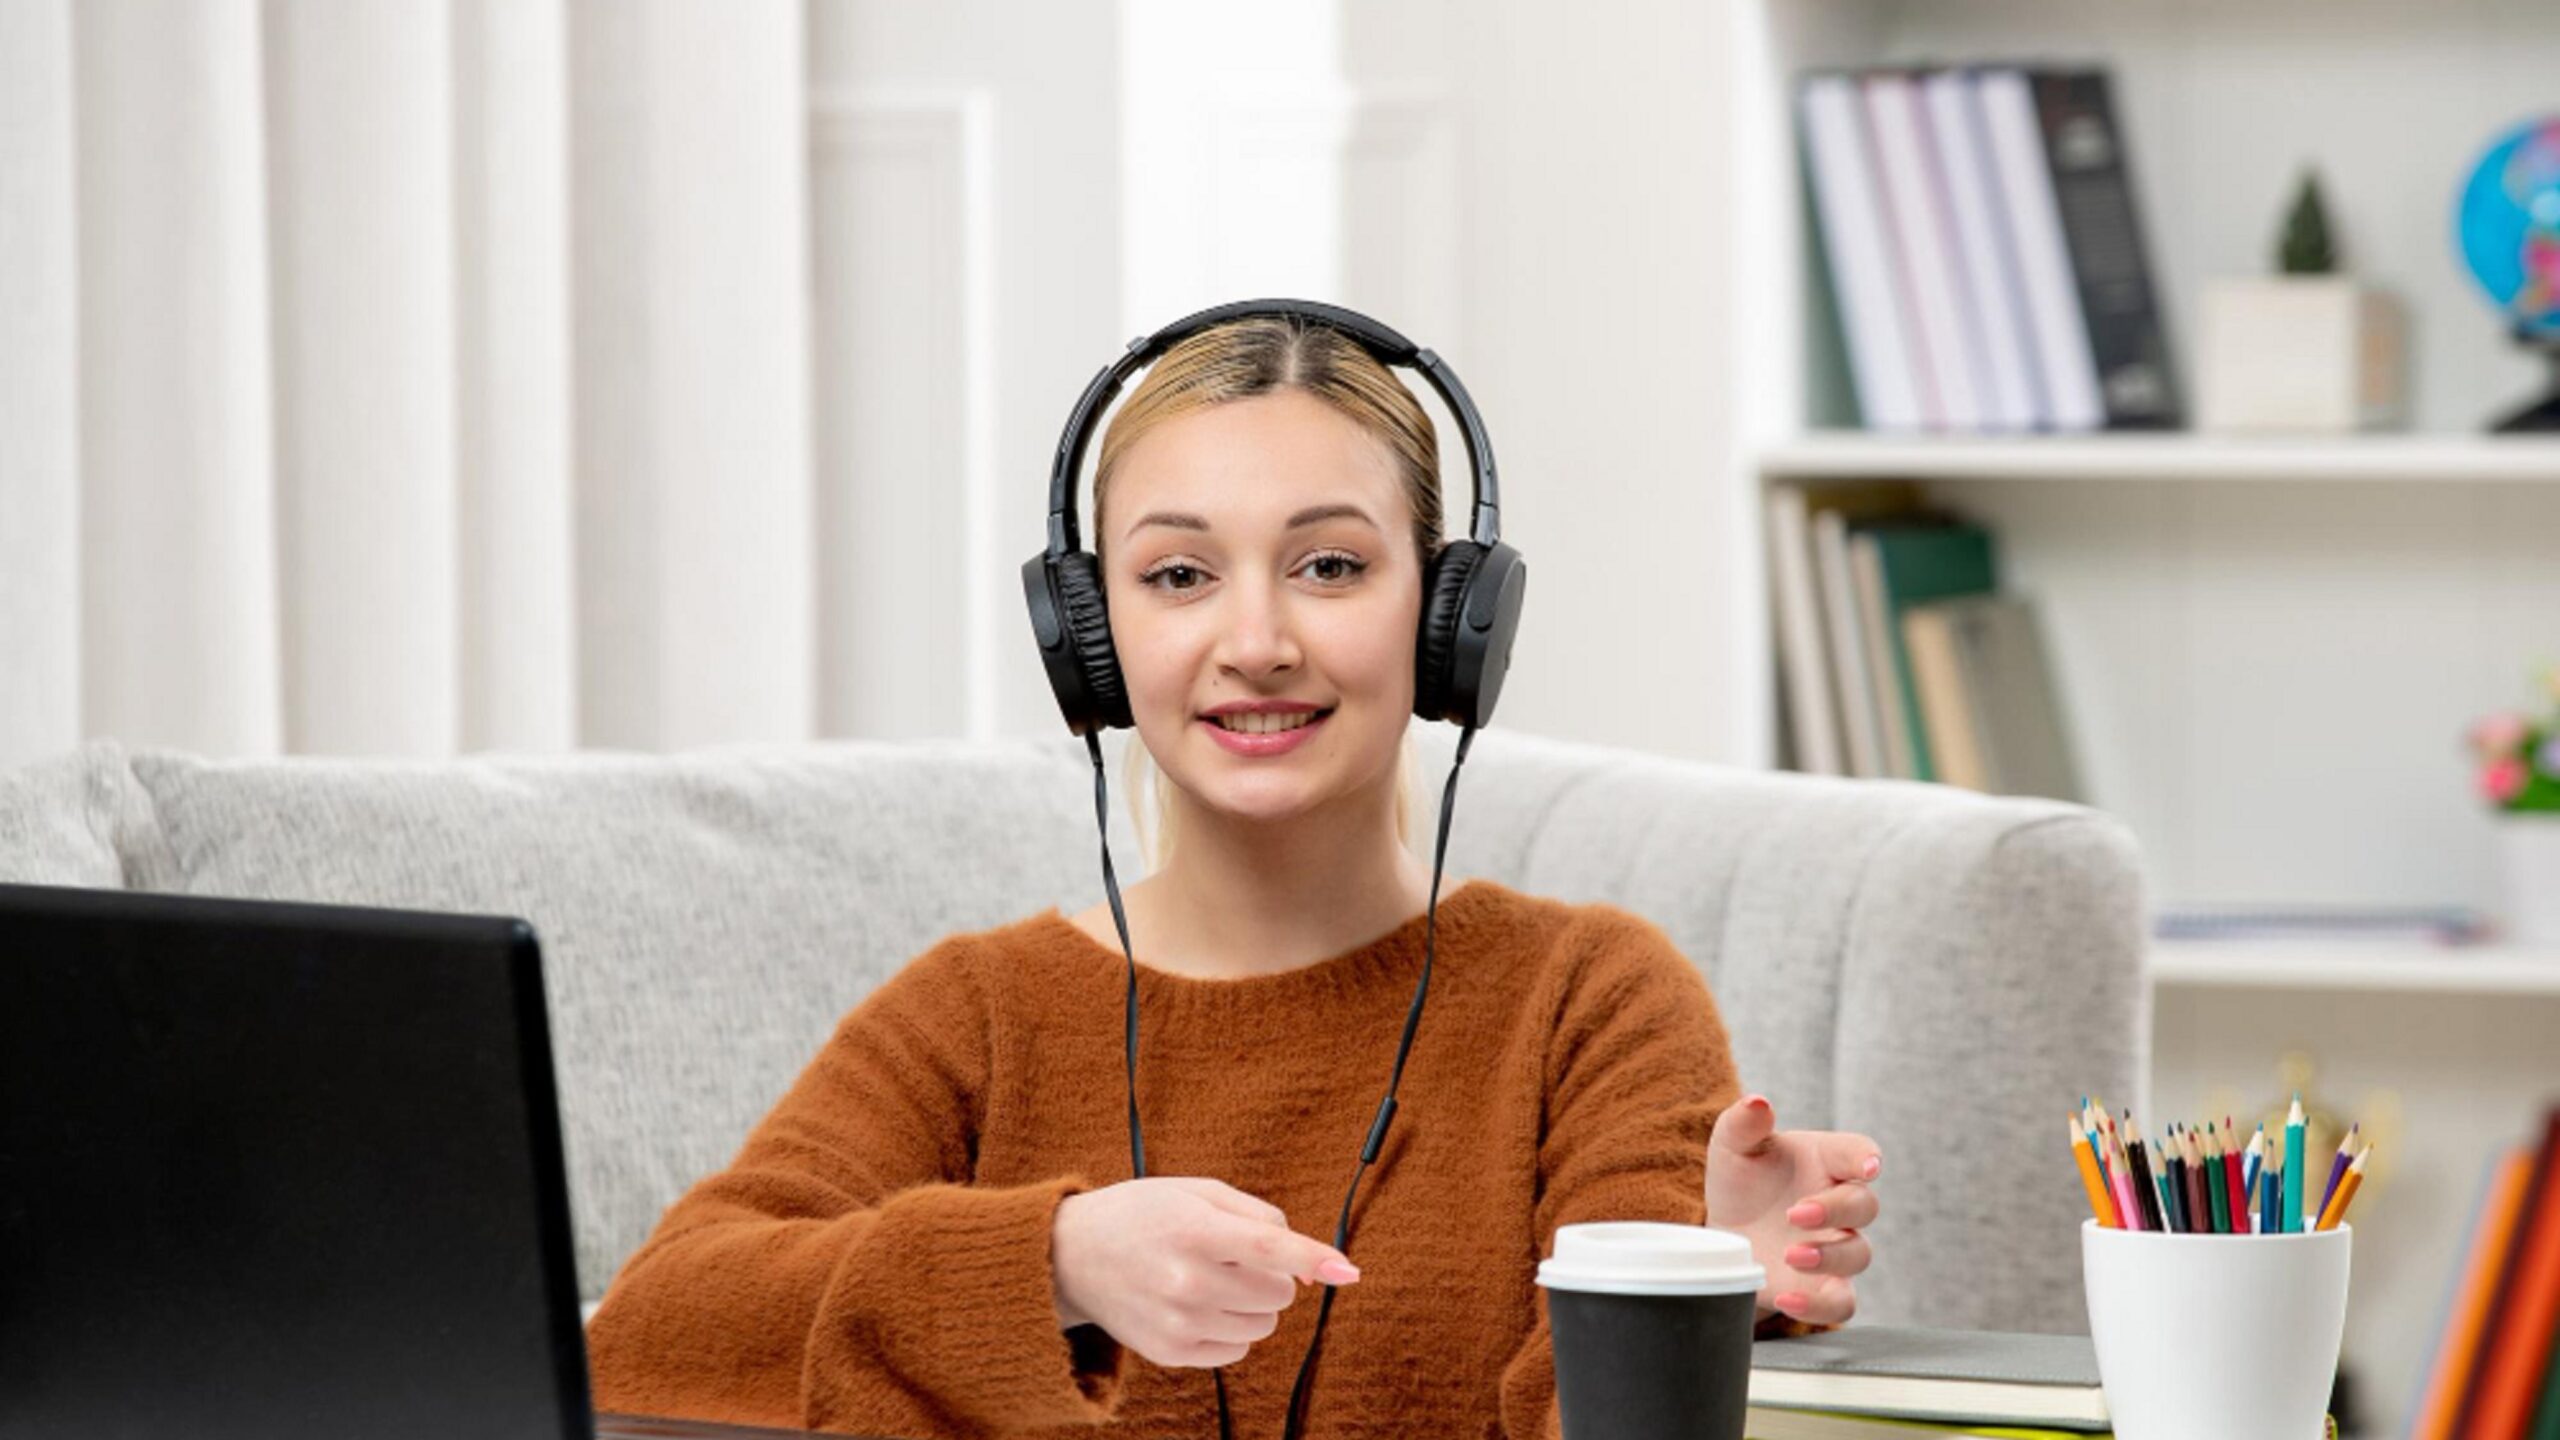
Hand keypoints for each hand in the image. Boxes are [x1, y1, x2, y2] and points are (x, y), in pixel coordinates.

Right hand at [1051, 1176, 1359, 1368]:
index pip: (1270, 1248)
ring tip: (1214, 1279)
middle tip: (1234, 1257)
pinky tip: (1202, 1305)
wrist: (1072, 1255)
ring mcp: (1179, 1323)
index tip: (1349, 1271)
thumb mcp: (1198, 1192)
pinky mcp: (1172, 1353)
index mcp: (1195, 1231)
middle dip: (1274, 1276)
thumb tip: (1312, 1266)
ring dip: (1255, 1304)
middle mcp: (1187, 1281)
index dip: (1314, 1258)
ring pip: (1265, 1325)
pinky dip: (1234, 1328)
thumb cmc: (1143, 1215)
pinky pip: (1239, 1349)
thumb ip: (1261, 1218)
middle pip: (1279, 1293)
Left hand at [1704, 1093, 1880, 1326]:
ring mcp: (1834, 1247)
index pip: (1859, 1152)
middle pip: (1864, 1205)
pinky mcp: (1822, 1286)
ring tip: (1792, 1254)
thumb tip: (1757, 1102)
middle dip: (1836, 1209)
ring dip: (1830, 1256)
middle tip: (1796, 1214)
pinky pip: (1840, 1303)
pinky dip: (1820, 1306)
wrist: (1723, 1229)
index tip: (1867, 1166)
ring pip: (1858, 1254)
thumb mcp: (1732, 1146)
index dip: (1866, 1158)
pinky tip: (1788, 1298)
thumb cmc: (1741, 1179)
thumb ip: (1744, 1124)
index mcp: (1825, 1161)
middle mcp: (1837, 1205)